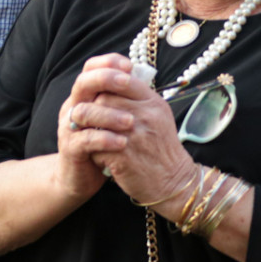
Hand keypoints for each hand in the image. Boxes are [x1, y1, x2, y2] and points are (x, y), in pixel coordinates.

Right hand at [54, 55, 142, 202]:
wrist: (79, 178)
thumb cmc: (101, 146)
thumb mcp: (110, 120)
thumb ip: (120, 100)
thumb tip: (141, 78)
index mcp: (84, 97)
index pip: (90, 69)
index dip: (108, 63)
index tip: (129, 66)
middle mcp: (73, 107)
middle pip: (83, 82)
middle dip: (106, 79)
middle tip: (127, 82)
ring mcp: (69, 128)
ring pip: (83, 111)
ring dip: (109, 114)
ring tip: (131, 122)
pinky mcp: (70, 149)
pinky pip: (85, 140)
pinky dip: (105, 139)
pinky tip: (123, 143)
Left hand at [83, 67, 198, 207]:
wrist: (174, 182)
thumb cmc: (162, 149)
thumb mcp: (159, 117)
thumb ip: (140, 99)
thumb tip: (113, 81)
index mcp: (154, 103)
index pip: (123, 79)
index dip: (105, 84)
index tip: (97, 94)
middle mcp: (146, 116)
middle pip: (104, 98)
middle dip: (92, 106)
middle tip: (88, 117)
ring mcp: (134, 136)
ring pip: (96, 118)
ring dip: (87, 125)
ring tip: (87, 132)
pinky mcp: (123, 157)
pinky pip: (96, 144)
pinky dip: (93, 149)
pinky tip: (97, 154)